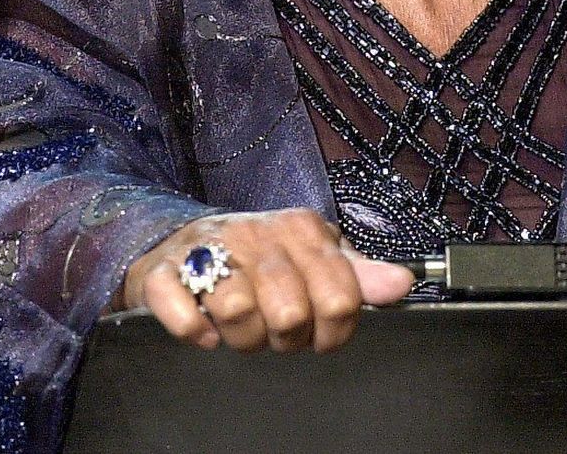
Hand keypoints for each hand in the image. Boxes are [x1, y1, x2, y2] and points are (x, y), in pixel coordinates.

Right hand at [119, 209, 414, 353]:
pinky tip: (205, 330)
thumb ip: (358, 275)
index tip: (319, 331)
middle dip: (286, 337)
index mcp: (301, 229)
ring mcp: (207, 249)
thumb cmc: (258, 258)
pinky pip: (183, 313)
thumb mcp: (313, 258)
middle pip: (290, 311)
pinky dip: (195, 331)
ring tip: (242, 327)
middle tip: (276, 330)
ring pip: (238, 311)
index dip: (333, 330)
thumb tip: (403, 284)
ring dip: (242, 337)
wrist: (181, 243)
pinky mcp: (162, 273)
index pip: (340, 295)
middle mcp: (256, 233)